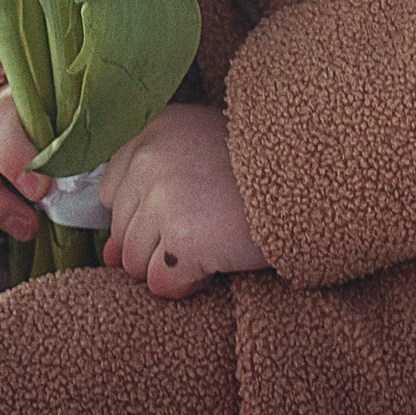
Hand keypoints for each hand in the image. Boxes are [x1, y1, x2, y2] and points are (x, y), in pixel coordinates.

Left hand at [99, 103, 263, 299]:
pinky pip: (162, 284)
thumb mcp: (197, 156)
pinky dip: (187, 285)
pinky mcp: (183, 238)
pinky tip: (214, 261)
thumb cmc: (255, 169)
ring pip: (135, 263)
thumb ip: (147, 193)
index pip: (110, 192)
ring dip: (171, 265)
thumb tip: (109, 257)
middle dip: (156, 243)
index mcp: (152, 129)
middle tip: (201, 227)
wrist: (306, 178)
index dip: (142, 211)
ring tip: (209, 242)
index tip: (179, 208)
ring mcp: (164, 198)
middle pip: (120, 232)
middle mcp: (150, 158)